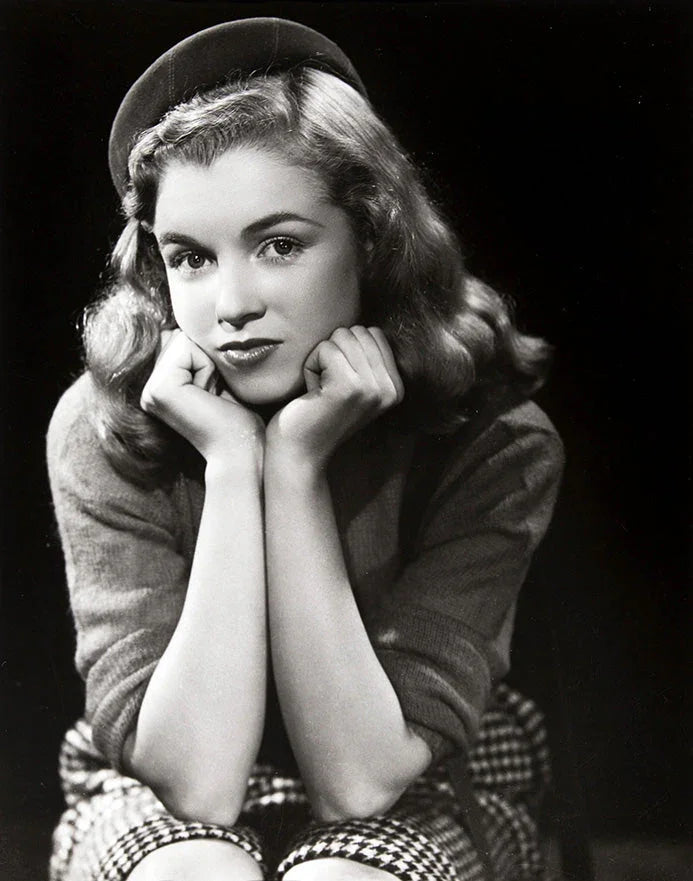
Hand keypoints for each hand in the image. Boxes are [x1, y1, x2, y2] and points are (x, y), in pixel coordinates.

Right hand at [140, 330, 263, 463]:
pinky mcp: (159, 389)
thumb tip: (190, 322)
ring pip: (183, 340)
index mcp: (160, 387)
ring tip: (212, 397)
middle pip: (180, 336)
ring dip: (208, 365)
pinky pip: (187, 348)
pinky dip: (207, 368)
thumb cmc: (238, 420)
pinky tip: (209, 397)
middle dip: (206, 359)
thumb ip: (199, 355)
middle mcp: (149, 389)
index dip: (208, 358)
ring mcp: (150, 390)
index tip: (215, 393)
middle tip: (214, 396)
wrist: (242, 450)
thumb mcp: (217, 379)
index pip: (182, 339)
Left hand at [266, 326, 403, 468]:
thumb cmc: (318, 412)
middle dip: (333, 353)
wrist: (300, 451)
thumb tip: (363, 325)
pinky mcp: (347, 387)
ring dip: (321, 360)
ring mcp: (371, 388)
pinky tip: (313, 392)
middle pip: (357, 331)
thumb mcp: (354, 383)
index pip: (374, 333)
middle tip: (327, 387)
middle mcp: (390, 389)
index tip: (339, 382)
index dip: (347, 350)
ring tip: (321, 389)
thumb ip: (366, 357)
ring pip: (340, 337)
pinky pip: (325, 348)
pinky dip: (311, 366)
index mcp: (397, 387)